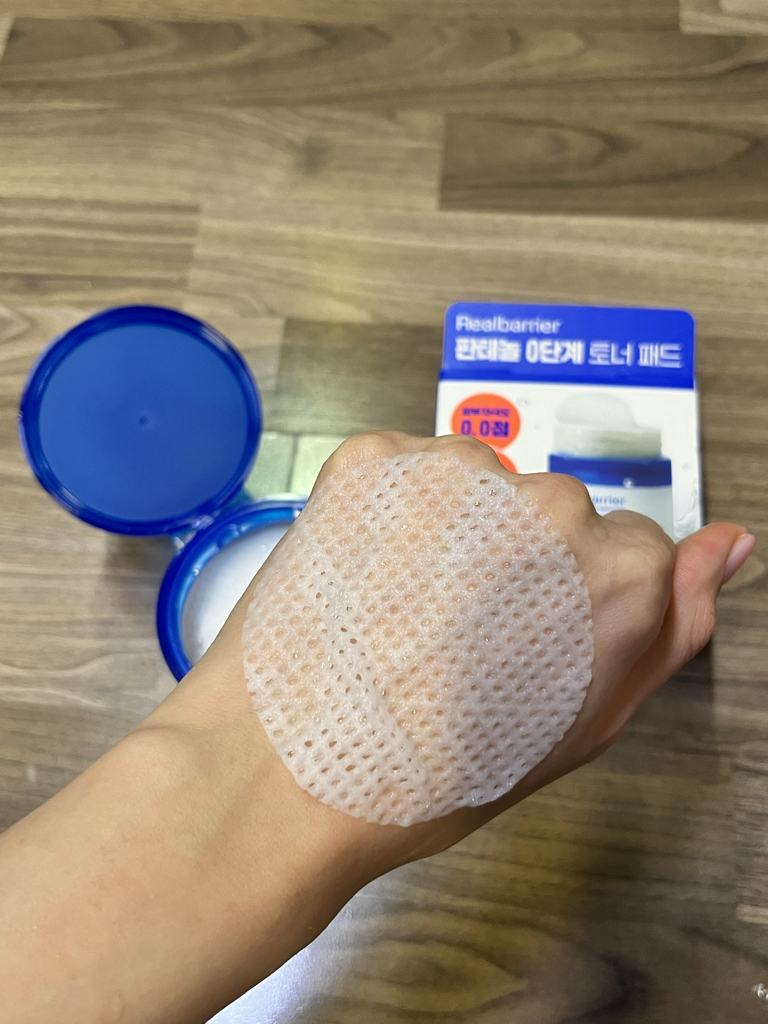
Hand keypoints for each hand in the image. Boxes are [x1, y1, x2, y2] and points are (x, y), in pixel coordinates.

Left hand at [295, 431, 753, 860]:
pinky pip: (407, 469)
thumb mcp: (584, 727)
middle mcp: (548, 503)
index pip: (623, 547)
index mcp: (618, 572)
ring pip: (481, 485)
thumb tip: (727, 546)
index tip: (522, 644)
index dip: (568, 603)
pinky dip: (389, 511)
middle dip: (516, 559)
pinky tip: (363, 577)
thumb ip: (671, 629)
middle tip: (452, 635)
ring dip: (452, 530)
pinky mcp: (372, 459)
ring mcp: (454, 472)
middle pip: (553, 510)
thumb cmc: (433, 775)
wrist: (286, 778)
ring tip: (400, 611)